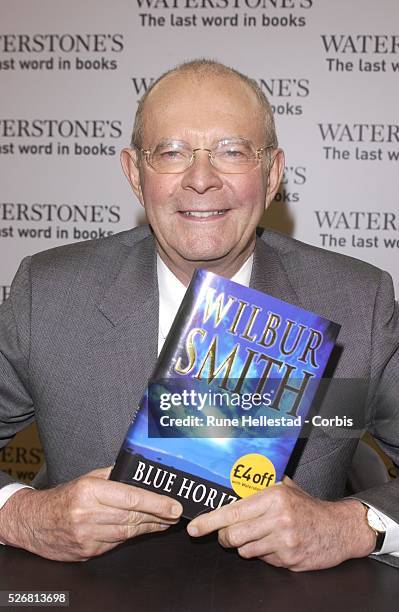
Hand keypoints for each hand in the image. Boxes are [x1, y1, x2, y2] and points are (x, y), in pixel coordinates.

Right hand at [0, 467, 181, 561]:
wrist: (34, 522)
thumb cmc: (63, 498)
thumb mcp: (86, 478)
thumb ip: (113, 475)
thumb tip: (140, 472)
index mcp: (89, 491)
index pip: (131, 498)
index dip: (156, 503)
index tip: (173, 506)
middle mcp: (87, 514)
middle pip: (132, 516)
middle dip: (158, 516)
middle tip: (174, 514)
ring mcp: (87, 535)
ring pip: (127, 532)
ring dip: (149, 527)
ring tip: (164, 522)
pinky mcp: (87, 551)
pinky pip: (116, 543)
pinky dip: (131, 536)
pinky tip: (141, 530)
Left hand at [187, 477, 375, 570]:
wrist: (340, 528)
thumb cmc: (309, 507)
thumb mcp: (286, 488)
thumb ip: (261, 486)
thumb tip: (232, 482)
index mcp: (273, 497)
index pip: (232, 512)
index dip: (209, 521)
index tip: (194, 528)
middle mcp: (278, 518)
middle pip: (233, 535)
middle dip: (224, 537)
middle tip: (226, 534)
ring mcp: (284, 541)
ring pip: (245, 550)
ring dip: (246, 546)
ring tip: (261, 536)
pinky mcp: (289, 559)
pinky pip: (263, 560)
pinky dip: (264, 554)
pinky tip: (276, 545)